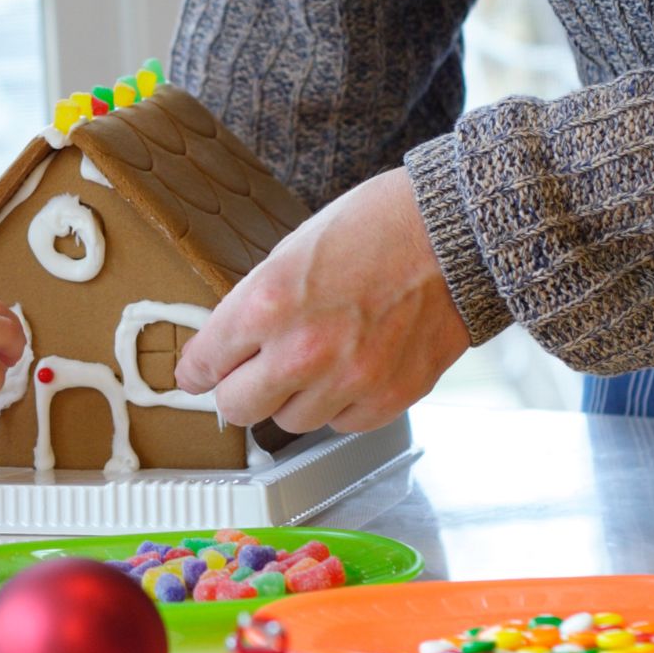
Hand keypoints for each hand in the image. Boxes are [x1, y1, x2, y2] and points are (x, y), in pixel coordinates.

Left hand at [175, 167, 469, 433]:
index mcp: (267, 305)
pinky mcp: (388, 400)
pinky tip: (353, 368)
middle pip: (237, 408)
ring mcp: (348, 382)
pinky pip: (342, 424)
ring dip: (294, 398)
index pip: (205, 363)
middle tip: (251, 375)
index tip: (198, 375)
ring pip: (290, 422)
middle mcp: (303, 351)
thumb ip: (254, 305)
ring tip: (318, 360)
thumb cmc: (376, 228)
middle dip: (239, 390)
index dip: (197, 371)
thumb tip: (227, 347)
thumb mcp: (290, 252)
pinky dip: (341, 404)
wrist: (455, 233)